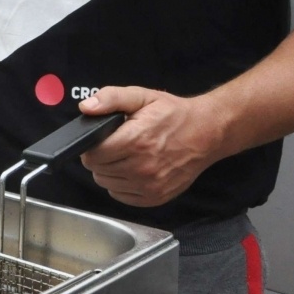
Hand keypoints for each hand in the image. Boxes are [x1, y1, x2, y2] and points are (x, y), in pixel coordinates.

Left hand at [77, 86, 229, 207]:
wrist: (206, 132)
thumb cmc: (173, 114)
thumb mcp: (141, 96)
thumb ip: (111, 98)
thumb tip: (86, 107)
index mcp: (136, 140)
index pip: (93, 154)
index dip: (90, 146)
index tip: (97, 141)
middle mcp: (142, 167)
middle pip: (98, 171)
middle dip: (99, 158)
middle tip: (111, 147)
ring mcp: (150, 185)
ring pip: (107, 185)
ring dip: (108, 172)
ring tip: (121, 157)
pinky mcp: (156, 197)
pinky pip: (122, 196)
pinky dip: (120, 185)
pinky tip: (130, 170)